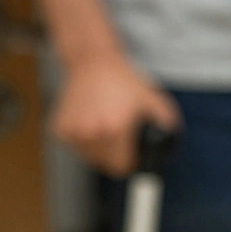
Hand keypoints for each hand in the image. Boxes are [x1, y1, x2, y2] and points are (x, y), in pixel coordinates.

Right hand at [52, 53, 180, 176]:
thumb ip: (167, 124)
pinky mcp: (60, 129)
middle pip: (106, 165)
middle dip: (115, 156)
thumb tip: (170, 143)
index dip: (131, 162)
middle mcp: (91, 134)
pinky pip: (76, 147)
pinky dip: (84, 140)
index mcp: (115, 130)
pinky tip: (91, 121)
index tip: (133, 154)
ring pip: (90, 157)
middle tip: (120, 137)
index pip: (122, 167)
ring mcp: (73, 133)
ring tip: (106, 126)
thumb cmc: (124, 82)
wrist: (94, 64)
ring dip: (99, 149)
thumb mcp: (153, 100)